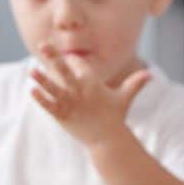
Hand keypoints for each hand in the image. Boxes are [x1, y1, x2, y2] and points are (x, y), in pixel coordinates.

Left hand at [30, 46, 149, 146]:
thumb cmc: (115, 116)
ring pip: (54, 88)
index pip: (80, 66)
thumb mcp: (125, 98)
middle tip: (43, 45)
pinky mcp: (64, 117)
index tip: (68, 56)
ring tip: (32, 70)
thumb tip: (151, 74)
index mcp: (93, 84)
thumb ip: (136, 83)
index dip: (73, 59)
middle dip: (54, 57)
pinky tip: (32, 91)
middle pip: (64, 71)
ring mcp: (71, 104)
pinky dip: (42, 99)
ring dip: (42, 79)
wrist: (108, 140)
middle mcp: (80, 92)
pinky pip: (50, 106)